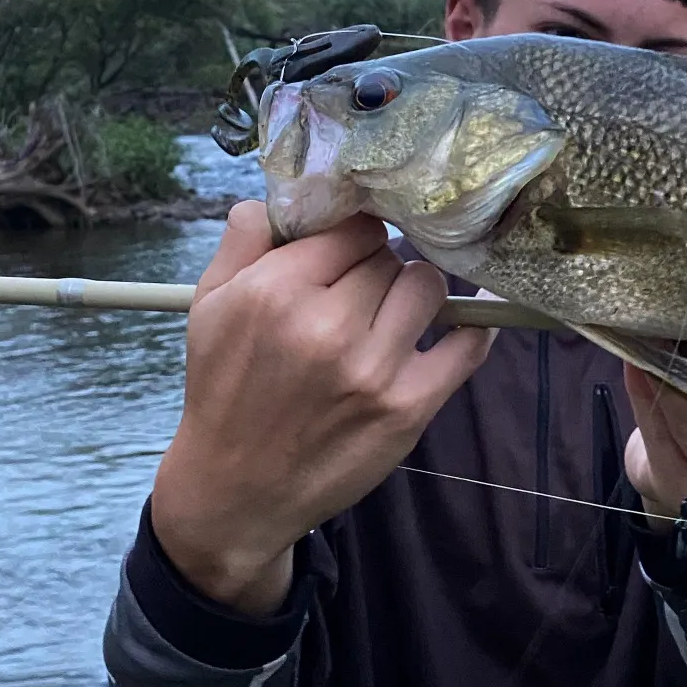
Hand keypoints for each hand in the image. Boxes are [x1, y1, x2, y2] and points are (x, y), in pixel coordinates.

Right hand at [150, 201, 493, 615]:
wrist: (234, 491)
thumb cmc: (224, 390)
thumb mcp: (208, 308)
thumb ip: (244, 241)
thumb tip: (283, 194)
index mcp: (276, 292)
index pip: (354, 227)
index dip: (355, 237)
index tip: (352, 251)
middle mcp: (327, 327)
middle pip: (391, 257)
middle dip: (379, 267)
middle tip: (363, 292)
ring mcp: (373, 370)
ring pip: (428, 287)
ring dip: (415, 294)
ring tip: (393, 313)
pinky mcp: (409, 408)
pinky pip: (468, 346)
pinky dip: (477, 325)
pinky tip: (476, 314)